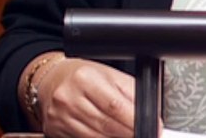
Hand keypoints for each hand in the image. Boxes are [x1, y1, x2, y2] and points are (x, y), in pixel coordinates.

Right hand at [36, 58, 157, 137]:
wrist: (53, 80)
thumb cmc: (84, 76)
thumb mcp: (109, 74)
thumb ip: (130, 91)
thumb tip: (149, 111)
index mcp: (85, 78)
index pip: (115, 105)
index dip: (135, 120)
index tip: (152, 126)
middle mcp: (69, 98)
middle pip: (106, 125)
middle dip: (128, 132)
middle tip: (142, 133)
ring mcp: (60, 116)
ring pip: (96, 137)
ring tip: (126, 133)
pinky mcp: (55, 130)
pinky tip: (109, 135)